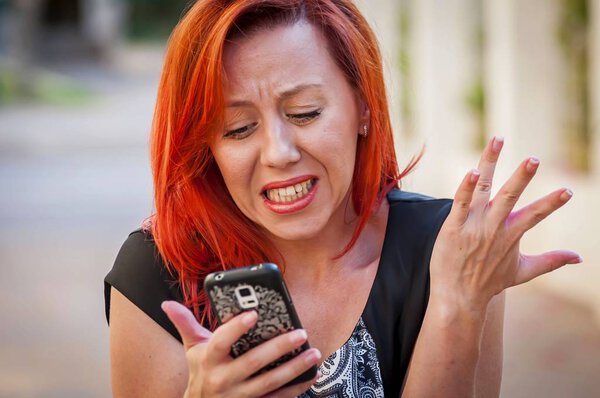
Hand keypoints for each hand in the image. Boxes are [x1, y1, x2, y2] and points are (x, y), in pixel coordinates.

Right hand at [161, 301, 319, 397]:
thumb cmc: (200, 372)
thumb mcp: (192, 349)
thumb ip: (185, 324)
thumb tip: (168, 304)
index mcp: (209, 359)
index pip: (221, 341)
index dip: (236, 328)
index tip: (253, 314)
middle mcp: (224, 378)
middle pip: (254, 362)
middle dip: (279, 347)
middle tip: (300, 333)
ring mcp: (240, 395)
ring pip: (270, 382)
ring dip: (294, 367)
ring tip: (312, 353)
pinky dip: (297, 388)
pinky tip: (311, 375)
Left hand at [429, 136, 581, 316]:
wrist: (458, 298)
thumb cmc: (487, 283)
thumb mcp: (523, 271)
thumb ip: (551, 261)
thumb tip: (580, 258)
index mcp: (511, 234)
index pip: (535, 214)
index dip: (551, 203)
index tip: (567, 191)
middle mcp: (494, 227)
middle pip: (509, 195)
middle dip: (522, 176)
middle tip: (534, 159)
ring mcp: (473, 225)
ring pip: (483, 189)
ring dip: (490, 164)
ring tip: (498, 141)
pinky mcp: (453, 227)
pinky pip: (460, 203)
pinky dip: (466, 187)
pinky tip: (472, 172)